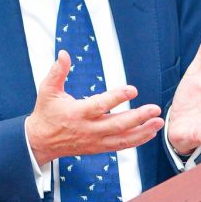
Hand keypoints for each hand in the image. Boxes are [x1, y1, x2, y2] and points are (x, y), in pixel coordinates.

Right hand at [26, 50, 163, 165]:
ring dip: (143, 131)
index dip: (117, 97)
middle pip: (117, 124)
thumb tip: (63, 54)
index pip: (100, 105)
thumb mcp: (47, 90)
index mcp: (77, 113)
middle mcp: (89, 129)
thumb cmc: (46, 114)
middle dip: (138, 117)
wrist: (41, 142)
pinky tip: (150, 132)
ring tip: (159, 122)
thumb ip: (57, 72)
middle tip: (154, 109)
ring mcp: (96, 140)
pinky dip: (138, 140)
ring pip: (123, 139)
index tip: (132, 90)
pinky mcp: (100, 147)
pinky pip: (121, 146)